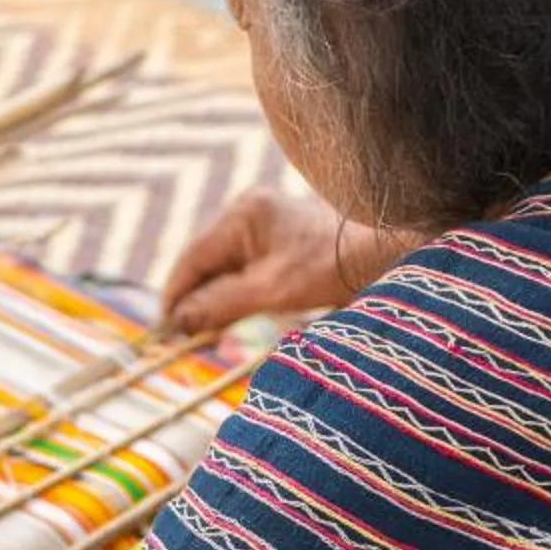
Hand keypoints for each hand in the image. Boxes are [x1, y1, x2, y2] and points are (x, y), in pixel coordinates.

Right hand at [161, 189, 419, 333]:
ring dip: (215, 300)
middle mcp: (250, 212)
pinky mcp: (282, 240)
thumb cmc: (332, 269)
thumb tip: (178, 320)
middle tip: (183, 337)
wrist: (386, 256)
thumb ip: (220, 303)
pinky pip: (245, 268)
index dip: (174, 296)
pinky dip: (236, 294)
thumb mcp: (271, 290)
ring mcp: (266, 224)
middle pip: (206, 262)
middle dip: (194, 300)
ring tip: (207, 333)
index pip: (192, 259)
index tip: (164, 330)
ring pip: (225, 268)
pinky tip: (235, 316)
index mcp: (243, 215)